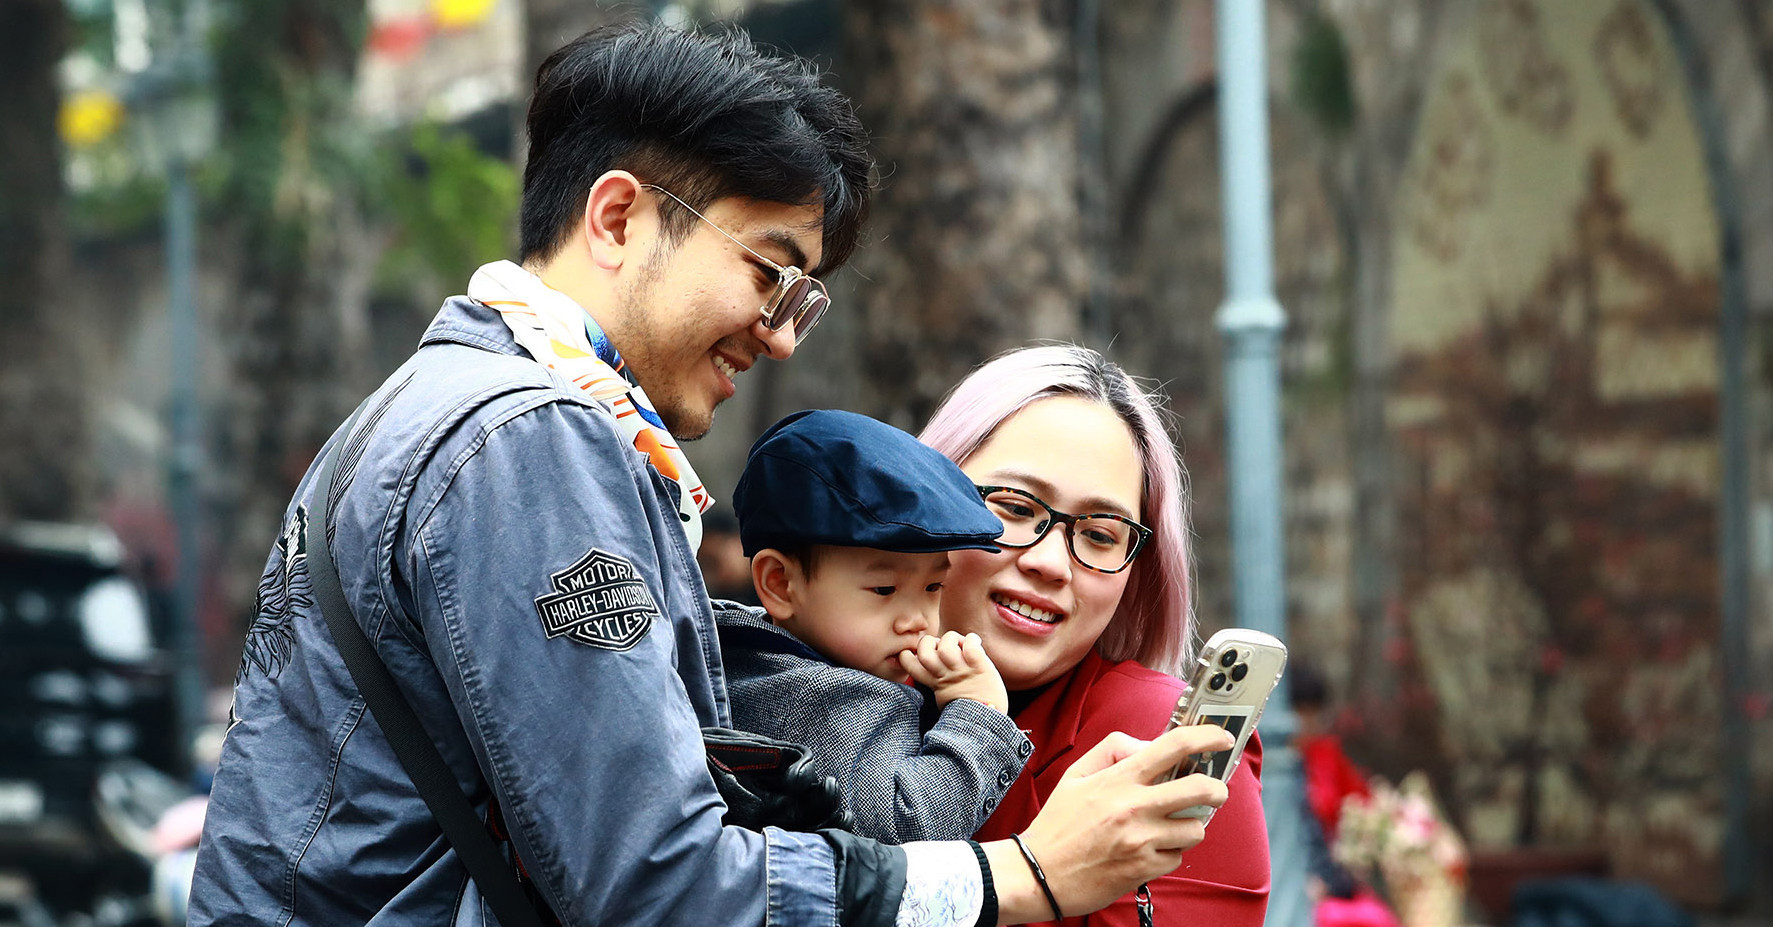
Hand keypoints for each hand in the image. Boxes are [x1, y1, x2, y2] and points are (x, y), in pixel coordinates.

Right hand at [898, 631, 1009, 712]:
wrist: (987, 722)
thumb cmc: (968, 709)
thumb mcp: (944, 697)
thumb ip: (936, 680)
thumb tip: (934, 660)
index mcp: (935, 682)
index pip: (909, 663)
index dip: (908, 654)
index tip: (919, 653)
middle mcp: (946, 675)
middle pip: (924, 651)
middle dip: (928, 641)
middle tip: (941, 645)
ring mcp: (962, 671)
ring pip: (946, 646)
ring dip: (952, 638)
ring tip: (961, 643)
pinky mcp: (980, 667)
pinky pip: (970, 646)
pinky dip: (972, 639)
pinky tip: (975, 642)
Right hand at [983, 723, 1235, 923]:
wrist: (1039, 874)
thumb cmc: (1058, 823)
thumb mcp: (1075, 775)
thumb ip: (1113, 750)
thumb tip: (1149, 746)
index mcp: (1119, 778)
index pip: (1173, 747)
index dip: (1207, 738)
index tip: (1222, 739)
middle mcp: (1134, 806)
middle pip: (1200, 789)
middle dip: (1218, 789)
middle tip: (1216, 791)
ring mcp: (1142, 840)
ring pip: (1195, 829)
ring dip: (1188, 827)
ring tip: (1169, 828)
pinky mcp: (1144, 869)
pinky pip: (1177, 857)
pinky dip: (1169, 853)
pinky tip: (1148, 851)